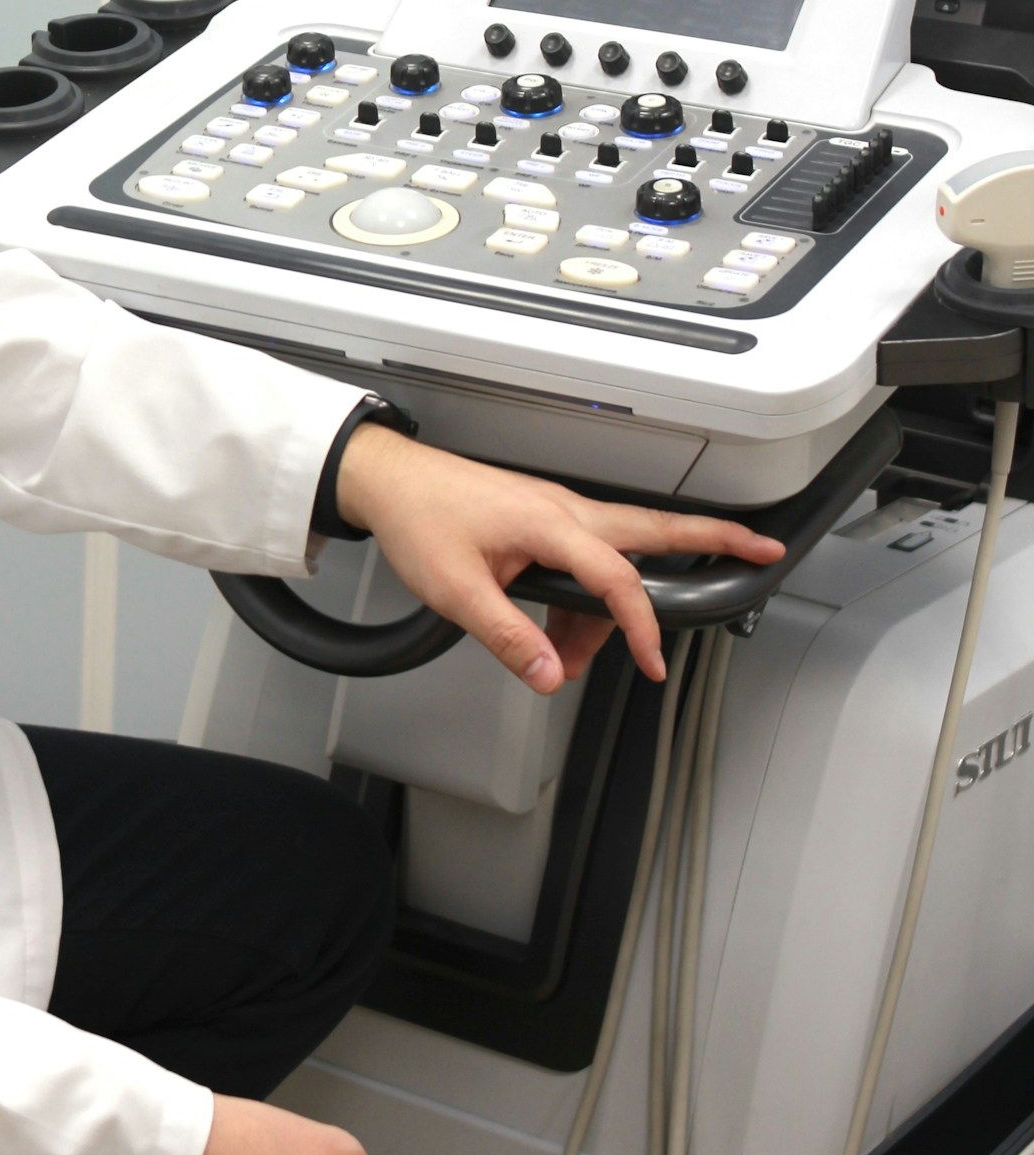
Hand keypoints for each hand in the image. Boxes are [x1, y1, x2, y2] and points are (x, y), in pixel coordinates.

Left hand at [334, 424, 781, 691]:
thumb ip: (506, 636)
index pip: (618, 580)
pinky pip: (588, 560)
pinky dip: (587, 600)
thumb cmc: (418, 519)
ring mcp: (557, 512)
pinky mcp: (545, 519)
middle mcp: (565, 510)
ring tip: (580, 658)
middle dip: (716, 538)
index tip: (650, 664)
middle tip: (765, 549)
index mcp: (551, 524)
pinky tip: (559, 635)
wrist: (389, 480)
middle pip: (658, 527)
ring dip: (614, 610)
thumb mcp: (455, 591)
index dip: (640, 628)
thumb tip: (548, 674)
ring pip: (618, 557)